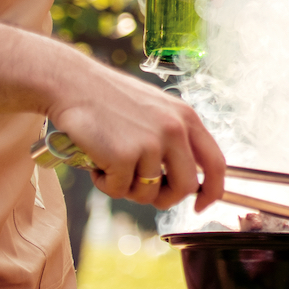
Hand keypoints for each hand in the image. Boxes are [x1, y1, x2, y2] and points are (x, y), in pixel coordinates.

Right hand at [48, 61, 227, 210]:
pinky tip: (96, 162)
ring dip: (128, 188)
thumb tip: (188, 181)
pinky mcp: (124, 155)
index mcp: (186, 118)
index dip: (213, 191)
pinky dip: (105, 184)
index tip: (201, 205)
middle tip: (144, 192)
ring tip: (112, 165)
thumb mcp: (156, 110)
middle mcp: (174, 129)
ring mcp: (151, 142)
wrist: (72, 83)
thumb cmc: (110, 99)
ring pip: (149, 193)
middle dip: (165, 198)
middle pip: (185, 187)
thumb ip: (175, 139)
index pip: (217, 163)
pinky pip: (119, 190)